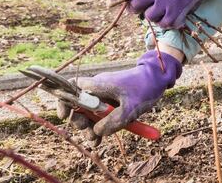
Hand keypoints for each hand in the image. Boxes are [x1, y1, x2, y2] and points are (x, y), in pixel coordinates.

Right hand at [57, 50, 181, 141]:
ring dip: (90, 127)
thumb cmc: (144, 88)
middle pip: (78, 105)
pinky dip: (99, 126)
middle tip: (90, 135)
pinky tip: (100, 139)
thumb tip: (96, 132)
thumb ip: (112, 121)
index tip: (65, 116)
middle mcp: (97, 89)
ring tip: (95, 142)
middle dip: (80, 122)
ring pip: (89, 113)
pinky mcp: (111, 102)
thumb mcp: (130, 108)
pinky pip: (100, 115)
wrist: (157, 79)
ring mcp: (104, 95)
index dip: (64, 101)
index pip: (71, 88)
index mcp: (98, 85)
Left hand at [110, 0, 221, 28]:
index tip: (113, 1)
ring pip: (149, 17)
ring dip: (152, 15)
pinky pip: (164, 24)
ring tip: (159, 10)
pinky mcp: (176, 10)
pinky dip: (165, 22)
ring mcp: (166, 1)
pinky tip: (169, 16)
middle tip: (140, 7)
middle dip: (135, 8)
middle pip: (135, 6)